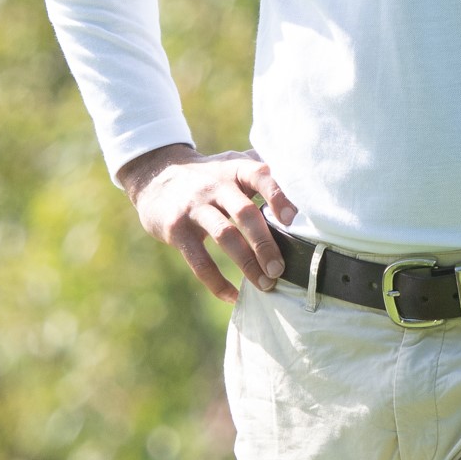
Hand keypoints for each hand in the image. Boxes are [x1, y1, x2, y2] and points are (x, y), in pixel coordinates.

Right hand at [120, 143, 299, 301]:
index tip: (293, 219)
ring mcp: (194, 207)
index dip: (277, 195)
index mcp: (234, 169)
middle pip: (244, 213)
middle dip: (265, 243)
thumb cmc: (209, 176)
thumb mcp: (232, 164)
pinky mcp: (177, 229)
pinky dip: (217, 282)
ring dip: (247, 263)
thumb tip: (304, 186)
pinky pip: (199, 261)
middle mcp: (214, 185)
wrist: (156, 176)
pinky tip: (233, 295)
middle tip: (280, 269)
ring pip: (224, 236)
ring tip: (265, 284)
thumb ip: (261, 171)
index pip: (259, 176)